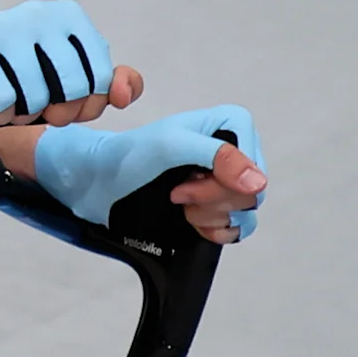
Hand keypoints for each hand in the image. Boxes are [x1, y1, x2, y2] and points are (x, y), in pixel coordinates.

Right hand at [0, 0, 142, 123]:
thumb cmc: (29, 75)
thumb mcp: (75, 80)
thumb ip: (111, 84)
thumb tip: (124, 94)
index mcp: (69, 16)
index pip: (100, 77)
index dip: (87, 104)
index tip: (68, 104)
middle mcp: (39, 14)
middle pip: (71, 88)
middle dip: (58, 112)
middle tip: (41, 109)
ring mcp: (4, 28)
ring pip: (35, 96)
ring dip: (25, 114)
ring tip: (16, 104)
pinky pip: (1, 99)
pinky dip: (1, 115)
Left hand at [27, 106, 269, 243]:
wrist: (99, 184)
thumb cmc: (128, 157)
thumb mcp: (172, 147)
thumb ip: (219, 157)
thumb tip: (258, 183)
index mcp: (226, 126)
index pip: (255, 159)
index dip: (229, 176)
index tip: (192, 175)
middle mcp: (229, 154)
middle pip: (251, 190)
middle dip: (212, 198)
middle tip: (178, 191)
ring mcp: (222, 183)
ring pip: (244, 212)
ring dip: (208, 215)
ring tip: (177, 203)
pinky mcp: (213, 209)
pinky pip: (236, 229)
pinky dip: (211, 230)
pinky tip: (187, 220)